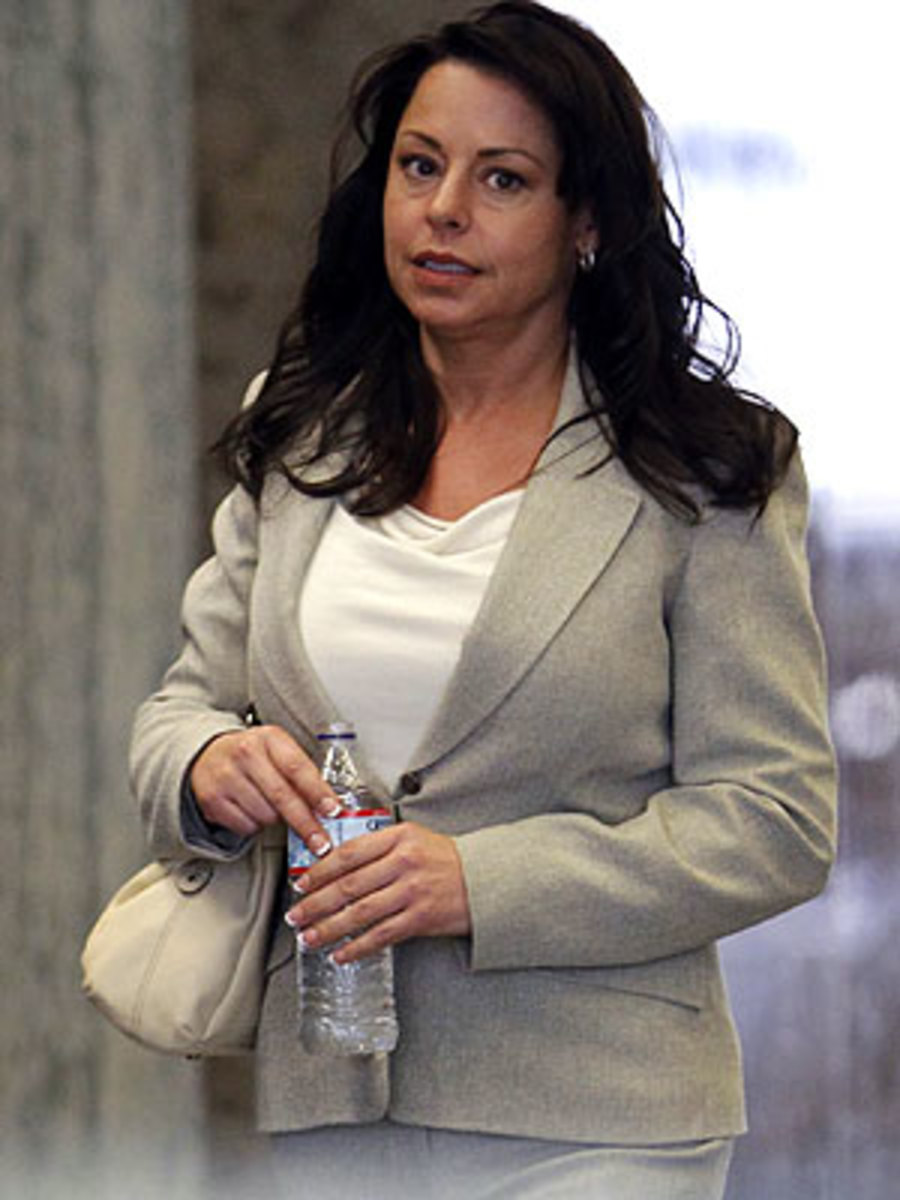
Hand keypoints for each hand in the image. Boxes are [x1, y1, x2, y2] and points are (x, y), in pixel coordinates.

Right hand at [189, 724, 340, 853]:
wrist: (208, 755)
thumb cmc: (253, 755)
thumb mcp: (279, 750)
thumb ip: (303, 773)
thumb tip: (330, 806)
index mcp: (269, 738)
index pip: (297, 768)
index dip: (317, 792)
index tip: (334, 811)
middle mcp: (245, 754)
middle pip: (282, 796)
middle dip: (306, 824)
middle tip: (322, 843)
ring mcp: (226, 776)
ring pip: (266, 815)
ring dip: (276, 820)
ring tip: (270, 804)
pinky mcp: (212, 799)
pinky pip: (247, 826)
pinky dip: (256, 825)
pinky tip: (251, 809)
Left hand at [286, 822, 471, 962]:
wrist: (485, 878)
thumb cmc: (444, 858)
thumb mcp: (413, 837)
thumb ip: (378, 844)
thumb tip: (334, 861)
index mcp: (398, 838)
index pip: (349, 854)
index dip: (320, 871)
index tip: (301, 884)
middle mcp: (403, 863)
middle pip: (349, 885)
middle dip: (315, 903)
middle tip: (295, 916)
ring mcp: (412, 892)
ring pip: (360, 913)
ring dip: (329, 928)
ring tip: (309, 937)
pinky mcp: (420, 919)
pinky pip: (381, 935)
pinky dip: (357, 947)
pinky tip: (340, 954)